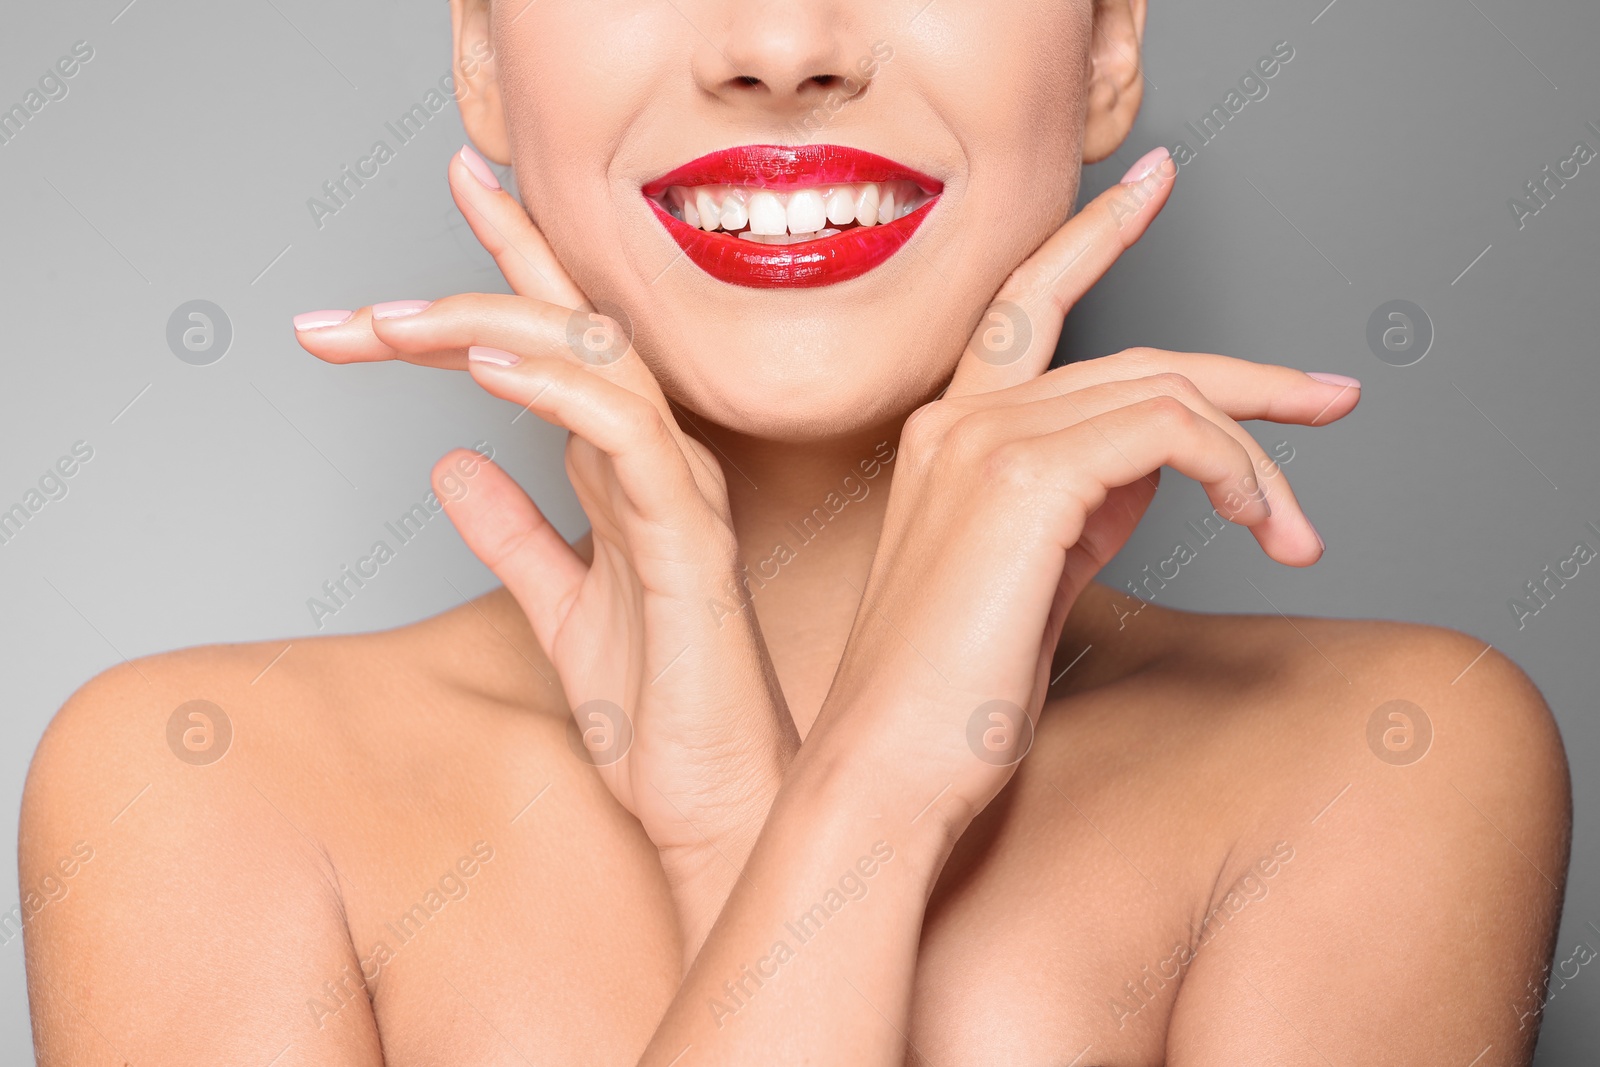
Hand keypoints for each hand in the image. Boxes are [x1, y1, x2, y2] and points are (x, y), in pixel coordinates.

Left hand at [293, 147, 797, 954]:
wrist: (718, 806)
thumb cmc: (663, 717)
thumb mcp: (559, 612)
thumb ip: (512, 535)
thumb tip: (452, 466)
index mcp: (631, 470)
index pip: (567, 343)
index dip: (512, 261)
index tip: (451, 199)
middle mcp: (662, 462)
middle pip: (580, 325)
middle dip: (487, 262)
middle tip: (372, 279)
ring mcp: (681, 494)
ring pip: (597, 360)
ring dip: (487, 323)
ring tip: (390, 323)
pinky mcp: (690, 540)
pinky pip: (626, 435)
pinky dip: (554, 389)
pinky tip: (481, 367)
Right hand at [809, 150, 1359, 831]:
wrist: (886, 771)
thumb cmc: (949, 701)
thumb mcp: (1028, 580)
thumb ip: (1081, 505)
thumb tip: (1160, 468)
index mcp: (946, 436)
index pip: (1029, 306)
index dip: (1094, 236)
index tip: (1150, 187)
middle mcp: (958, 418)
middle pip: (1135, 353)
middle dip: (1248, 376)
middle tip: (1331, 396)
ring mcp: (985, 439)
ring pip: (1167, 390)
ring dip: (1257, 454)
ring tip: (1295, 531)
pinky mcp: (1026, 476)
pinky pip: (1173, 430)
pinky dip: (1237, 469)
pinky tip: (1257, 522)